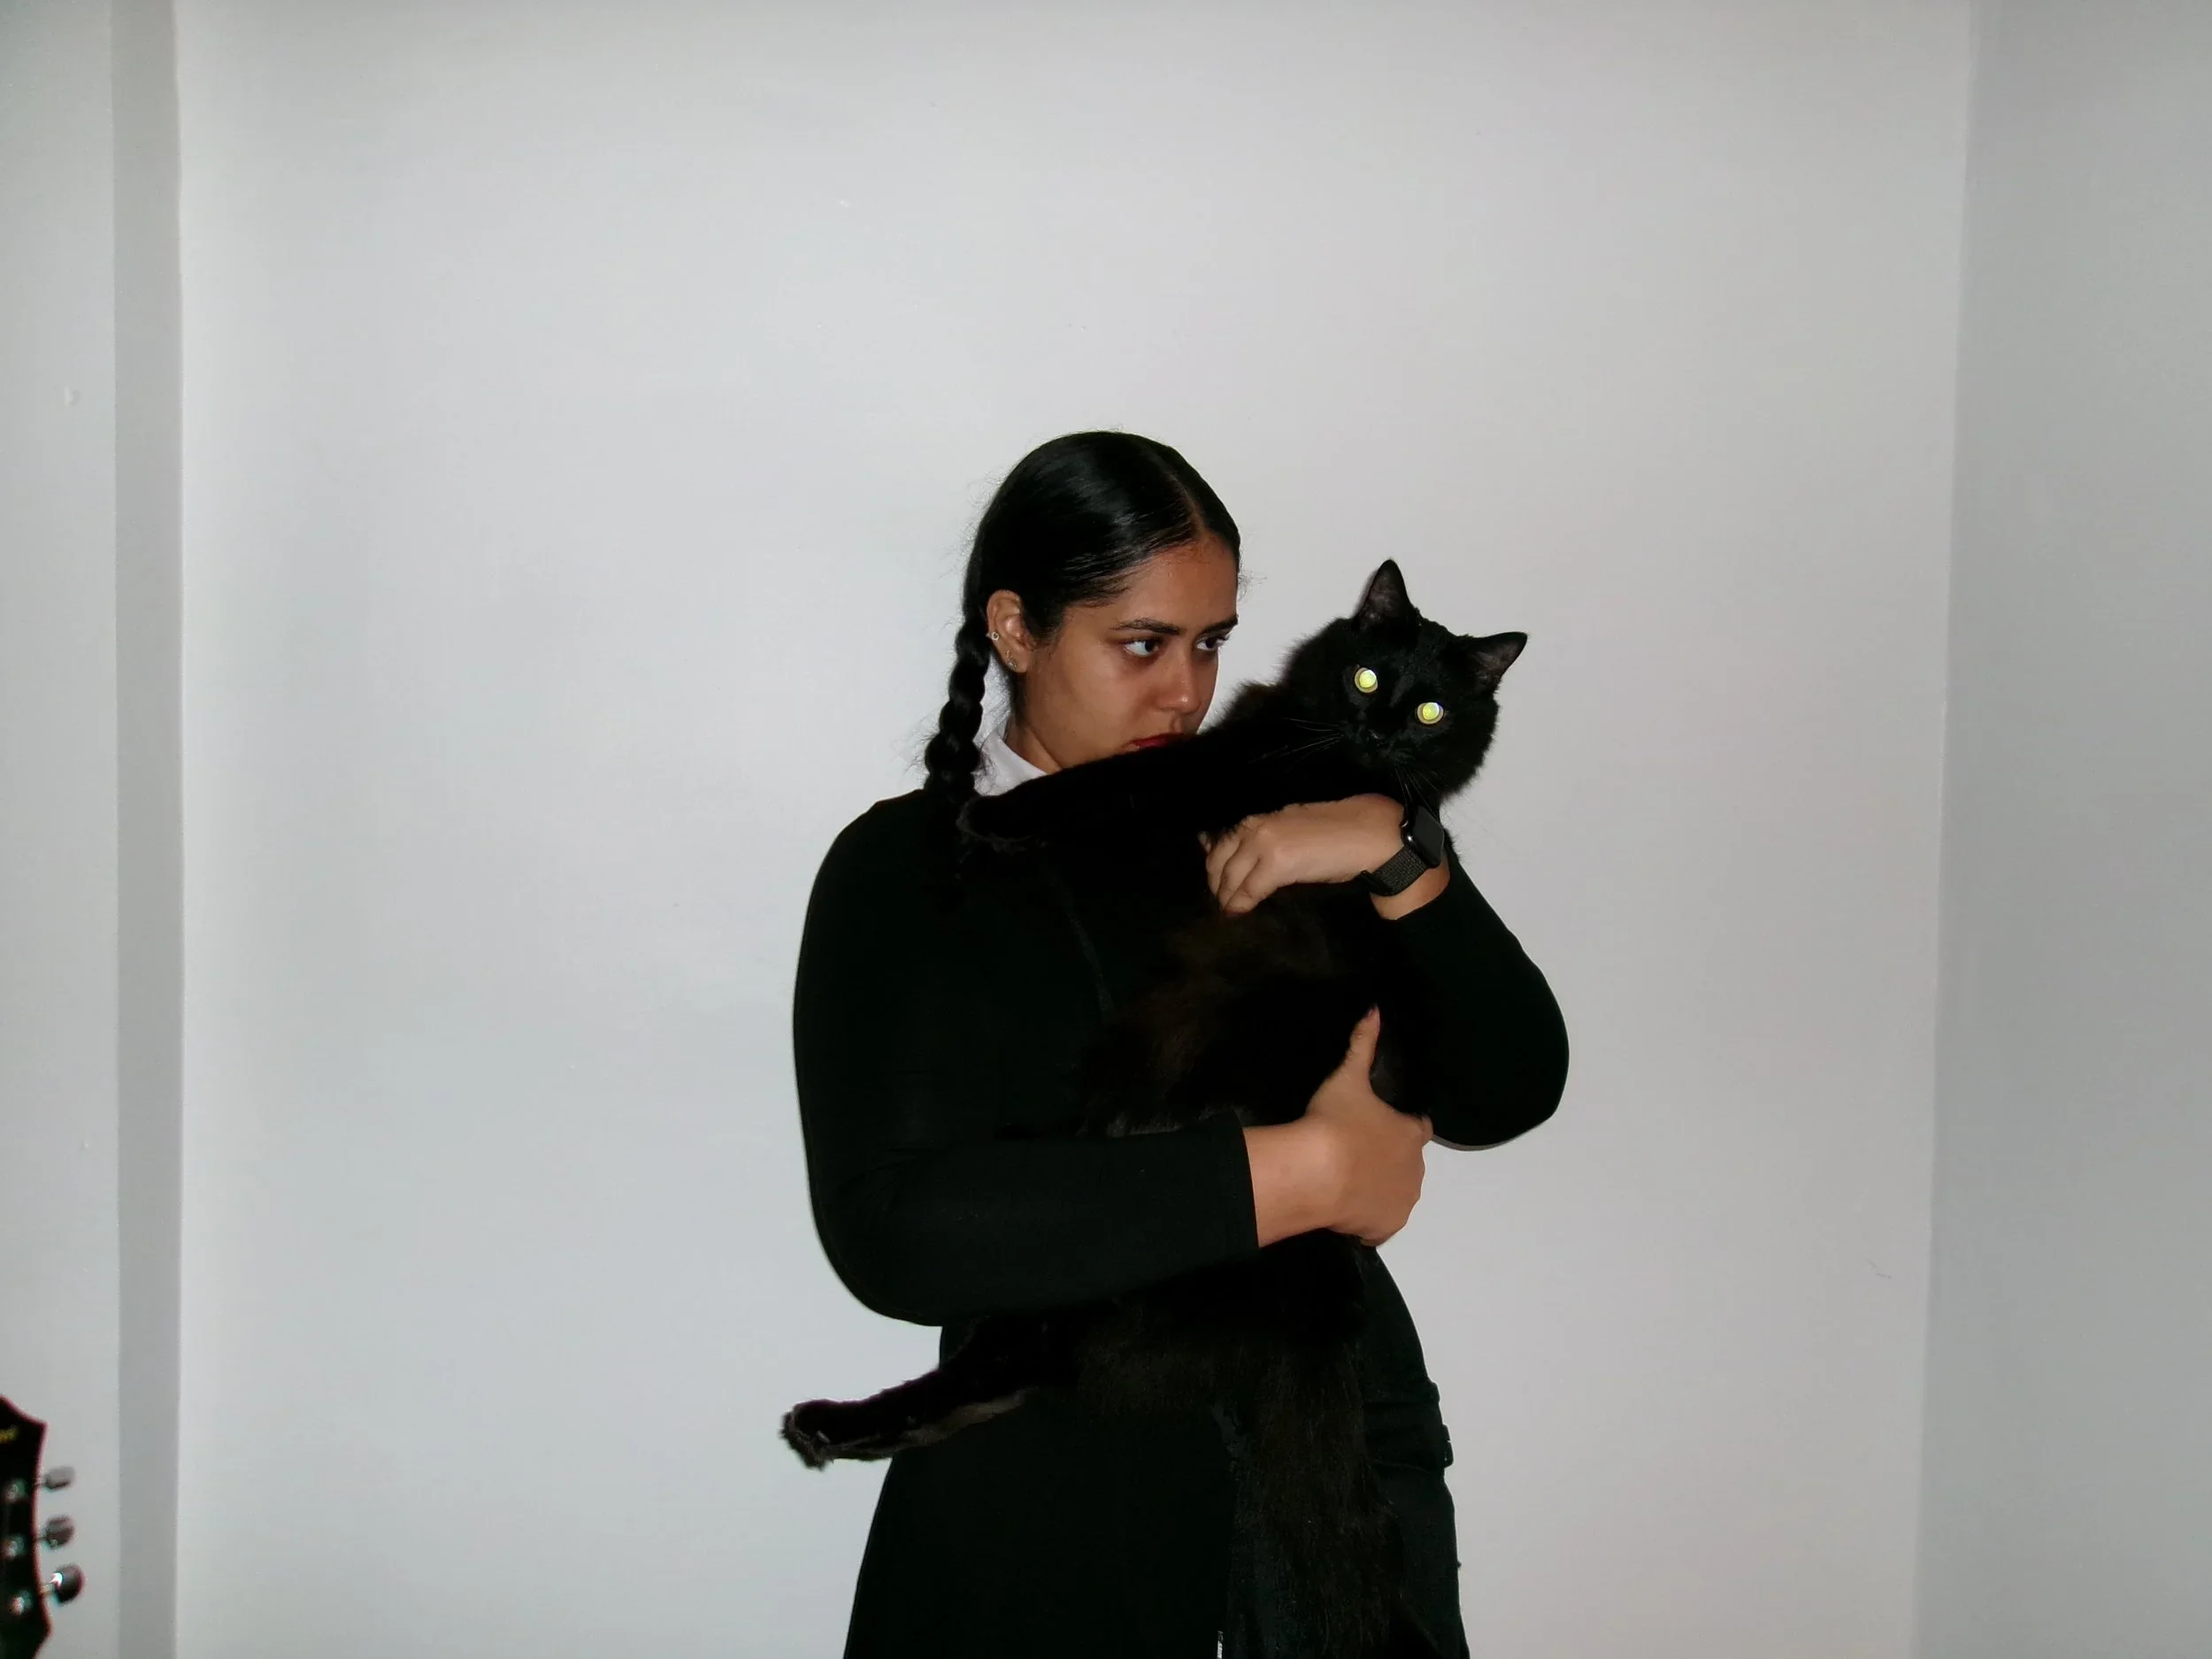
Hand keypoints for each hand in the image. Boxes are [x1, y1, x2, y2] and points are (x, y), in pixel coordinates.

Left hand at [1202, 796, 1404, 914]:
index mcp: (1261, 818)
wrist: (1367, 832)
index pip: (1223, 842)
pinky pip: (1249, 889)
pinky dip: (1240, 904)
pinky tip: (1238, 913)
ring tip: (1227, 911)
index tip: (1216, 883)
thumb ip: (1268, 839)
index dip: (1215, 866)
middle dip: (1216, 884)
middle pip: (1220, 861)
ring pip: (1230, 877)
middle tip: (1219, 902)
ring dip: (1225, 897)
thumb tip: (1248, 859)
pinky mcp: (1277, 864)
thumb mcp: (1294, 828)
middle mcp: (1256, 827)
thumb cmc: (1338, 832)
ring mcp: (1264, 844)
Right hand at [1244, 1010, 1432, 1248]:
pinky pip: (1380, 1223)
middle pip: (1408, 1163)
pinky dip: (1368, 1217)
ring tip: (1348, 1180)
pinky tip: (1345, 1208)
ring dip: (1380, 1188)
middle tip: (1357, 1153)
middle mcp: (1415, 1170)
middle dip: (1390, 1159)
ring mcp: (1402, 1202)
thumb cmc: (1335, 1122)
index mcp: (1411, 1133)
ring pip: (1396, 1193)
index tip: (1385, 1124)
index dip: (1405, 1125)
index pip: (1420, 1127)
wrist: (1317, 1174)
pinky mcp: (1384, 1228)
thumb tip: (1375, 1008)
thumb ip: (1362, 1044)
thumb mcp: (1347, 1078)